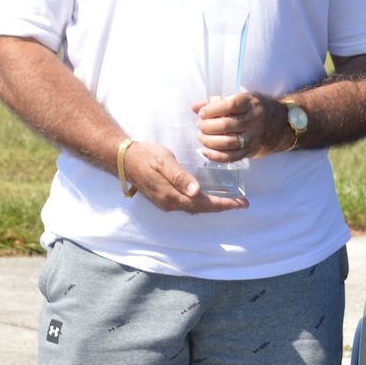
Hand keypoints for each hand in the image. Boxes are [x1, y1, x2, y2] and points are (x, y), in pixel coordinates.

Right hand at [120, 140, 246, 212]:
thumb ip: (180, 176)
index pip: (203, 203)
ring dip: (213, 206)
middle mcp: (169, 203)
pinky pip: (188, 204)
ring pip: (195, 208)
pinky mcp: (164, 199)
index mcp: (171, 195)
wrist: (123, 159)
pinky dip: (202, 203)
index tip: (240, 203)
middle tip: (242, 203)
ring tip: (231, 201)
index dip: (223, 204)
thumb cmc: (144, 155)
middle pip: (201, 209)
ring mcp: (166, 203)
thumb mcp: (164, 161)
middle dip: (222, 206)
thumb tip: (198, 192)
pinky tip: (210, 197)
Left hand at [192, 91, 286, 161]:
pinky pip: (231, 157)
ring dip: (209, 141)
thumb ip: (217, 102)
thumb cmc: (255, 108)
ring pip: (227, 143)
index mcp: (251, 104)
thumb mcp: (241, 99)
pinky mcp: (250, 151)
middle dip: (207, 126)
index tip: (202, 113)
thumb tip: (194, 107)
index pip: (230, 106)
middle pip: (226, 125)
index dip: (212, 110)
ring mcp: (253, 138)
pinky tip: (205, 151)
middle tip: (200, 125)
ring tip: (202, 137)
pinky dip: (215, 156)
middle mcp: (254, 121)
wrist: (280, 125)